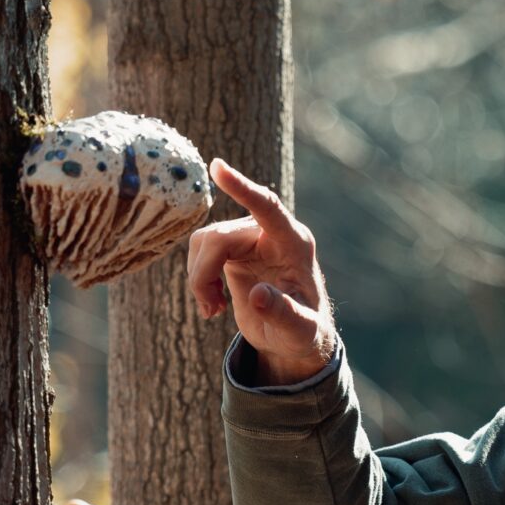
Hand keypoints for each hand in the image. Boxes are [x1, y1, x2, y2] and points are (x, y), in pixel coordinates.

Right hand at [188, 159, 339, 385]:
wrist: (295, 337)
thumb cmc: (305, 332)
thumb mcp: (301, 330)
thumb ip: (283, 312)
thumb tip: (258, 295)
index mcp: (294, 243)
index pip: (267, 206)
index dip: (242, 188)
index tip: (218, 167)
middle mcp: (271, 234)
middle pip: (221, 236)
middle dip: (204, 272)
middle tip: (210, 310)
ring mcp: (250, 240)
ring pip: (206, 241)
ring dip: (199, 277)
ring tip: (213, 310)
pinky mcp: (233, 251)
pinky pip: (202, 252)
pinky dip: (199, 279)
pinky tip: (213, 305)